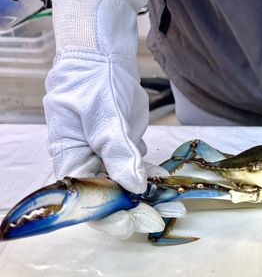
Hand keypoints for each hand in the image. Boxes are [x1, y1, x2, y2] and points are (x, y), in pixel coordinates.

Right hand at [45, 0, 183, 236]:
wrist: (104, 54)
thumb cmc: (92, 81)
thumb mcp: (103, 117)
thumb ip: (118, 153)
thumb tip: (133, 187)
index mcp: (71, 160)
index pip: (87, 201)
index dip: (110, 217)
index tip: (135, 223)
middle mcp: (88, 163)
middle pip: (110, 198)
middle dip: (137, 209)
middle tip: (165, 215)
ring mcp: (107, 155)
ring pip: (128, 184)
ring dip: (150, 195)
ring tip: (176, 204)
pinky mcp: (124, 145)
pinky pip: (139, 167)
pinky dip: (153, 176)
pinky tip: (168, 183)